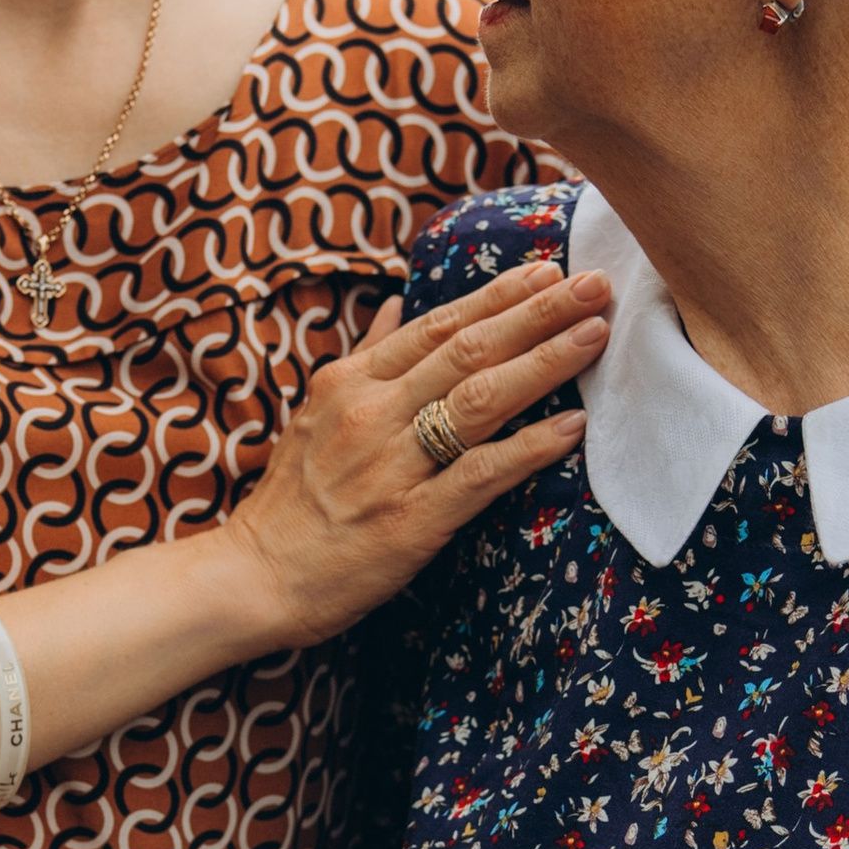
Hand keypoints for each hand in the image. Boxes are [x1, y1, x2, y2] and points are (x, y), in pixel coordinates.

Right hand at [220, 260, 609, 648]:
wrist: (254, 578)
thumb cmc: (292, 499)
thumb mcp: (315, 412)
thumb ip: (365, 356)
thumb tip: (396, 303)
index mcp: (350, 382)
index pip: (438, 325)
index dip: (497, 295)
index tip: (547, 270)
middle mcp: (371, 413)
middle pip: (469, 349)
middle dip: (538, 313)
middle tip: (594, 285)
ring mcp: (391, 466)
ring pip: (480, 400)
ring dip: (544, 362)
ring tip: (594, 335)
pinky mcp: (410, 521)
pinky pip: (480, 474)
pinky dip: (529, 447)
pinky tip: (572, 427)